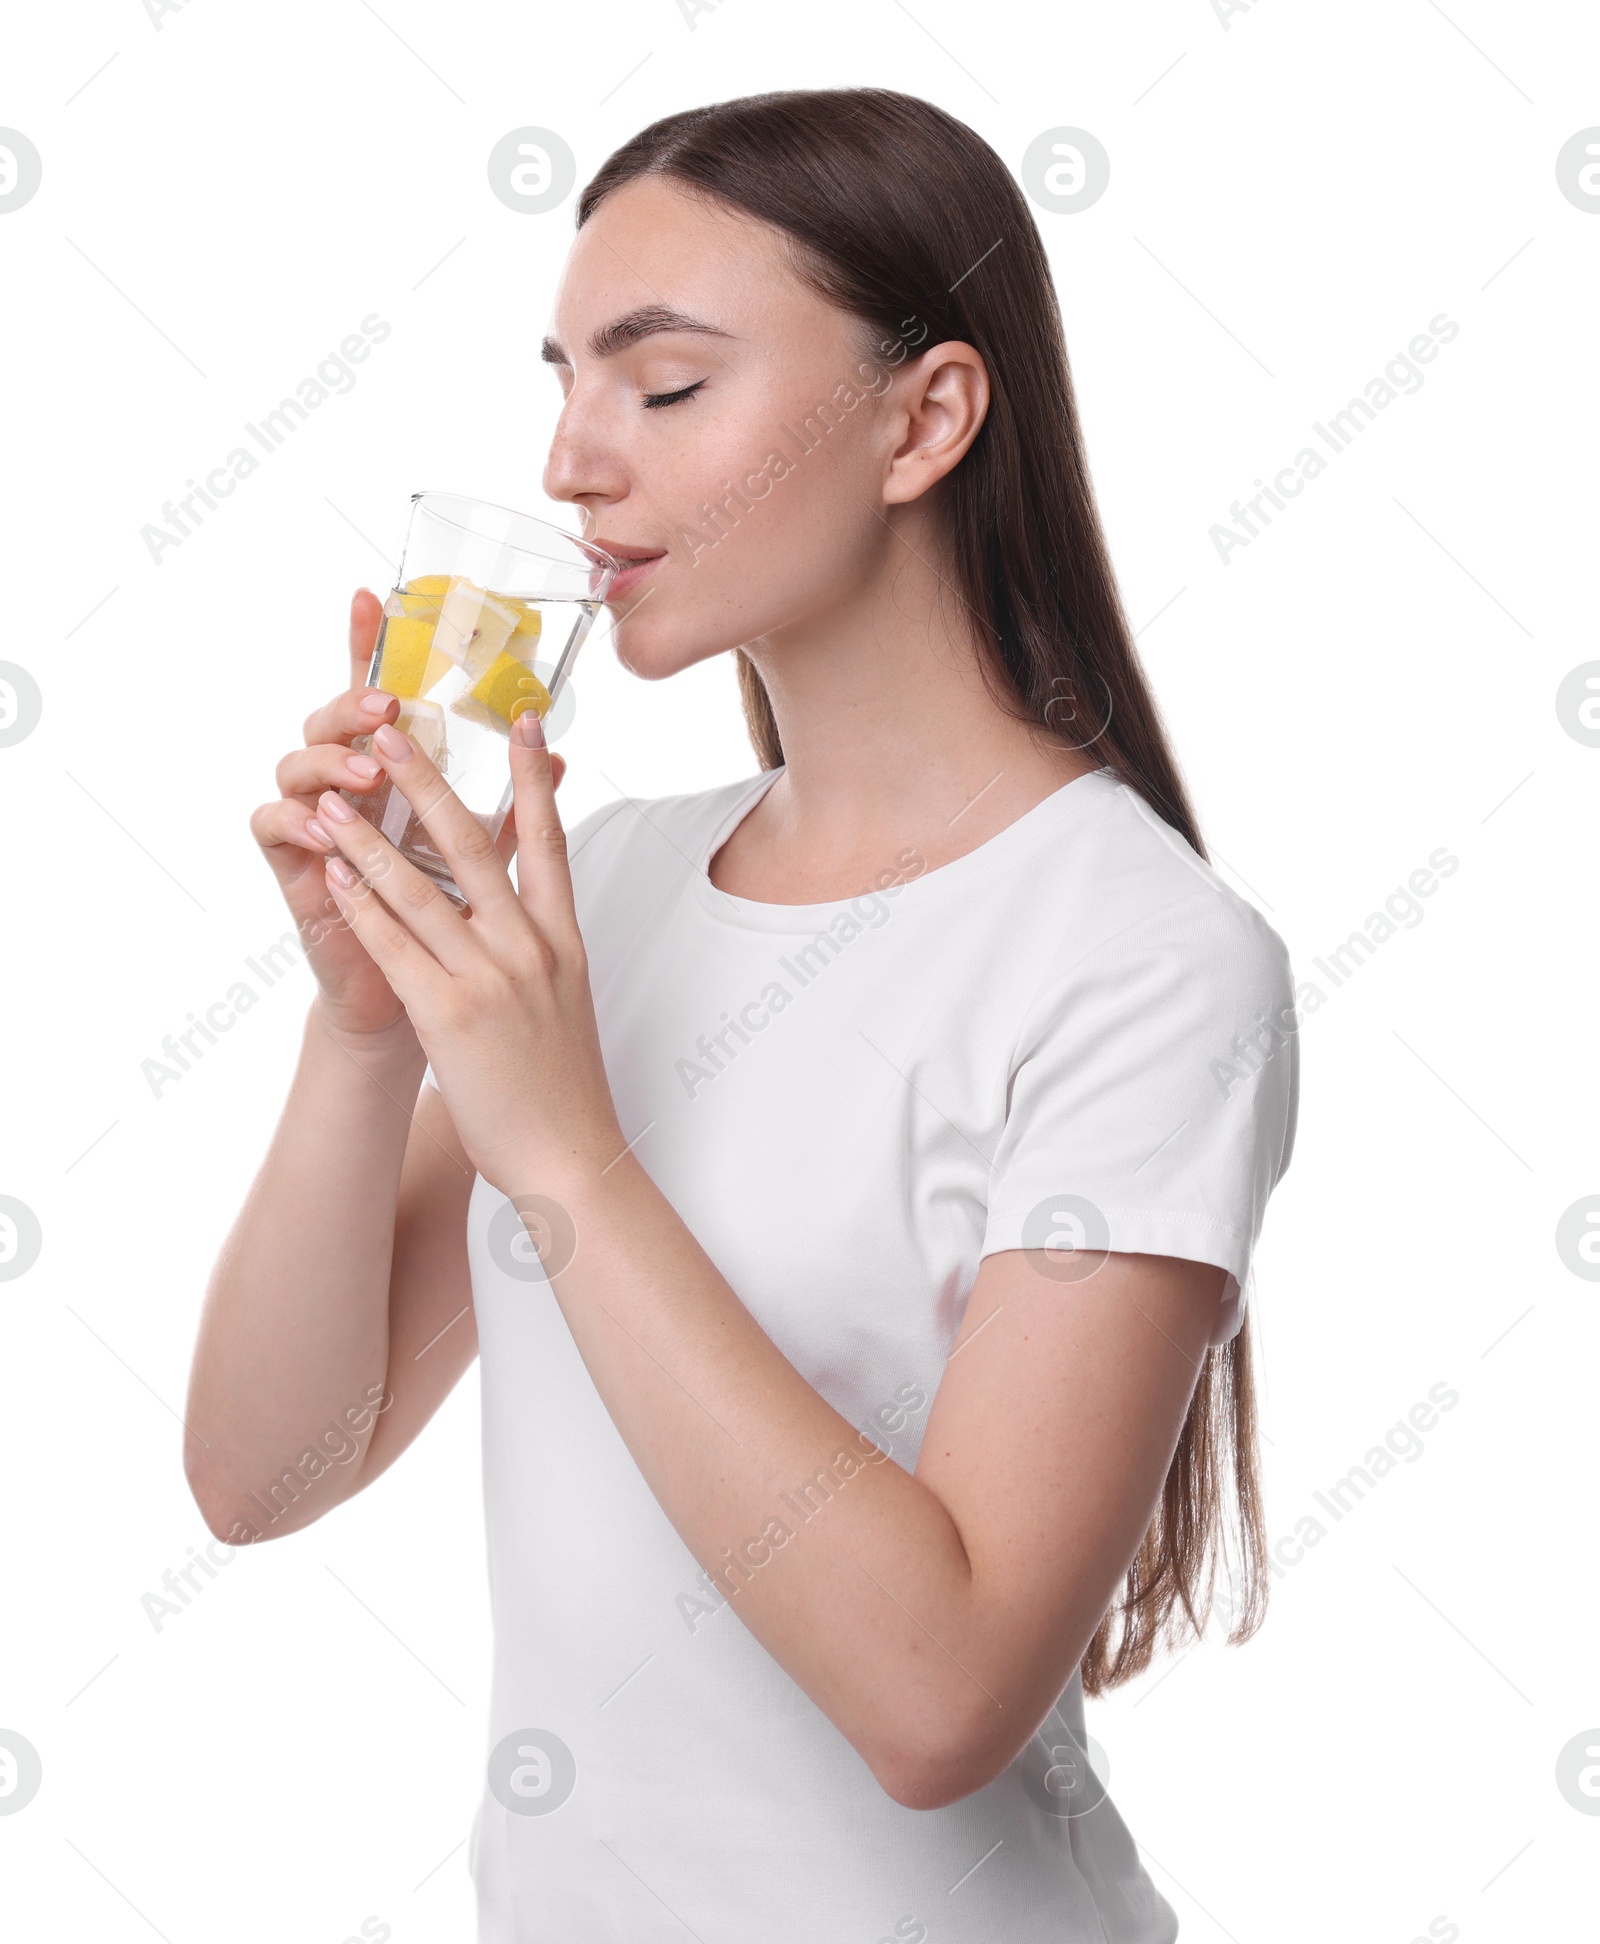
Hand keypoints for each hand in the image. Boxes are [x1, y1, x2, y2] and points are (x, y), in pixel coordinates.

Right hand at [250, 589, 563, 1047]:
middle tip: (385, 708)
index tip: (374, 597)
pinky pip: (272, 826)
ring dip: (328, 762)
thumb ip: (514, 808)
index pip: (376, 699)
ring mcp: (316, 827)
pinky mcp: (295, 871)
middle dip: (351, 704)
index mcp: (393, 776)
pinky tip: (327, 828)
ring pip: (294, 765)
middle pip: (328, 719)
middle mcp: (349, 790)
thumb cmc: (448, 934)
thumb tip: (558, 755)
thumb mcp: (486, 863)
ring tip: (365, 774)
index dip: (368, 646)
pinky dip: (297, 821)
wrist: (415, 1009)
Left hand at [308, 704, 615, 1195]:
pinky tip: (334, 875)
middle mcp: (531, 949)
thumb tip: (525, 910)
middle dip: (429, 782)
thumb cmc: (562, 1087)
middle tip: (395, 730)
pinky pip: (396, 947)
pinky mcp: (450, 1015)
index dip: (535, 778)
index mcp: (564, 942)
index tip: (522, 722)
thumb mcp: (568, 1001)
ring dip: (371, 838)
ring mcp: (491, 980)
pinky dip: (362, 905)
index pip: (552, 842)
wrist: (570, 1156)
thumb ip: (545, 948)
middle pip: (477, 845)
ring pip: (423, 890)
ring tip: (334, 799)